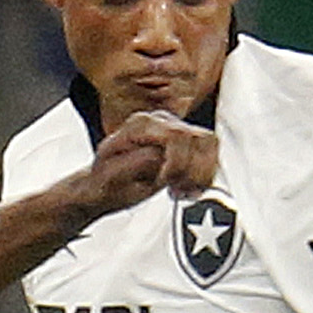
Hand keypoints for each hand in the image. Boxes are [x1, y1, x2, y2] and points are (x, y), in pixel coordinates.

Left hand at [67, 110, 216, 218]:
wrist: (103, 186)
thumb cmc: (104, 182)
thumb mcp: (112, 176)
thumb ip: (136, 163)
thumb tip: (159, 157)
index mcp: (140, 125)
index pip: (176, 135)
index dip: (177, 164)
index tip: (166, 183)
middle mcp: (160, 121)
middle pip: (198, 138)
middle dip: (191, 171)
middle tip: (175, 190)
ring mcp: (174, 128)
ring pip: (209, 143)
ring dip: (201, 173)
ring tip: (183, 190)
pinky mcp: (185, 141)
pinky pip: (210, 152)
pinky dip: (204, 174)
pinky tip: (189, 188)